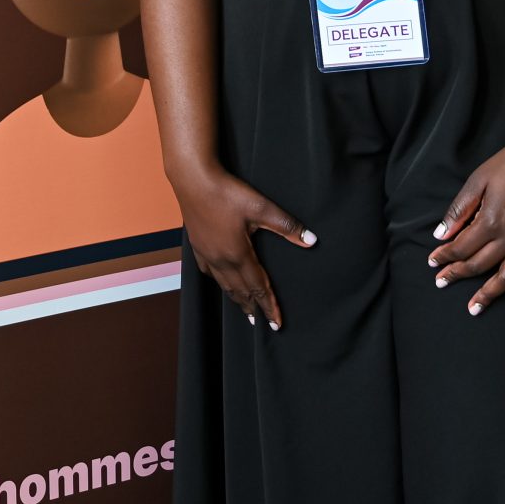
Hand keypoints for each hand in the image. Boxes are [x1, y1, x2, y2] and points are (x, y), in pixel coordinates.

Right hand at [170, 162, 315, 329]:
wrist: (192, 179)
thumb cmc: (226, 192)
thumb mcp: (261, 207)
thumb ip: (287, 226)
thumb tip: (311, 241)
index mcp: (238, 254)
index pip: (258, 287)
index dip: (269, 305)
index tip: (276, 324)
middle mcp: (221, 260)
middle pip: (240, 291)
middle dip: (253, 307)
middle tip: (262, 322)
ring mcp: (206, 253)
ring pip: (223, 284)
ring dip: (236, 298)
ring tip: (244, 309)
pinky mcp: (197, 244)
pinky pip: (208, 271)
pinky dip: (218, 281)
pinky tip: (219, 279)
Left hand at [428, 144, 504, 315]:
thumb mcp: (476, 181)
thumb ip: (458, 210)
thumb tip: (440, 235)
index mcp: (490, 221)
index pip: (461, 247)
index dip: (444, 256)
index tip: (433, 263)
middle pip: (479, 264)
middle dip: (457, 274)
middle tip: (442, 283)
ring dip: (489, 294)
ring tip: (474, 308)